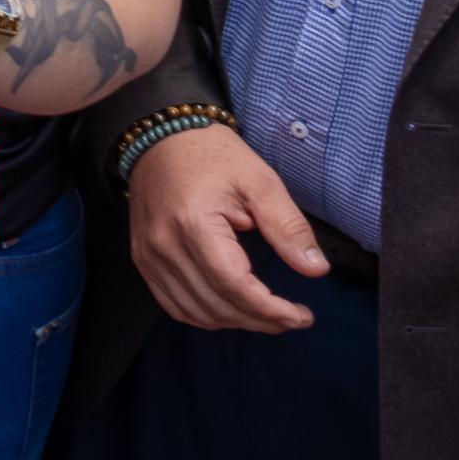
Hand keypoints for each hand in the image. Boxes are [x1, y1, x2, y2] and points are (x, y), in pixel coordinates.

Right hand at [125, 118, 329, 332]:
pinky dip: (205, 316)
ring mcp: (149, 255)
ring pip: (195, 312)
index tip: (302, 317)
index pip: (235, 286)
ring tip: (266, 315)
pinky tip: (230, 309)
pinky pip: (173, 304)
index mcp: (194, 224)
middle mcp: (164, 245)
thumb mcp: (259, 181)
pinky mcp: (143, 258)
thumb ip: (287, 226)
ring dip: (235, 322)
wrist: (159, 138)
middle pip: (217, 305)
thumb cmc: (211, 155)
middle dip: (260, 321)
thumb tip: (315, 269)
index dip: (271, 310)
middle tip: (292, 318)